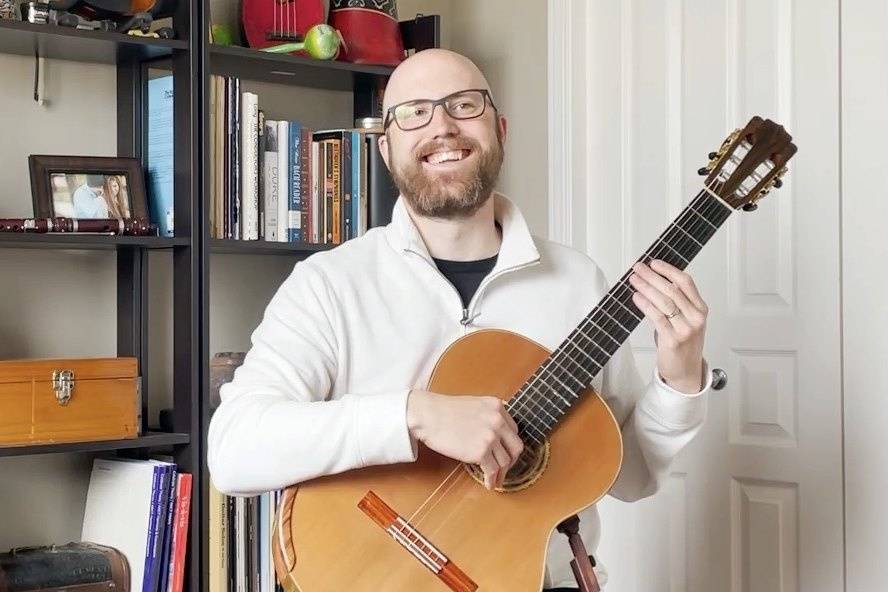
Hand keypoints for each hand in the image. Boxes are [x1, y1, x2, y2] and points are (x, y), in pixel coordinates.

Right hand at [406, 389, 523, 489]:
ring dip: (501, 474)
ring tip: (496, 480)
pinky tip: (489, 484)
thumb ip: (487, 417)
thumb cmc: (443, 411)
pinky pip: (492, 470)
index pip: (513, 430)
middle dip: (511, 461)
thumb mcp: (473, 405)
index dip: (509, 445)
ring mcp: (491, 436)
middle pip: (515, 447)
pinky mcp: (480, 451)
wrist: (427, 415)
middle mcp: (498, 420)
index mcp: (497, 406)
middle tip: (505, 469)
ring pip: (505, 461)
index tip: (506, 453)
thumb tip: (494, 436)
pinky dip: (492, 480)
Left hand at [628, 259, 707, 393]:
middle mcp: (696, 318)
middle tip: (638, 268)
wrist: (686, 373)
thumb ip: (677, 303)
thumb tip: (654, 282)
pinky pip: (657, 317)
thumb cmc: (683, 345)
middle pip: (672, 290)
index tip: (654, 263)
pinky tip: (636, 297)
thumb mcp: (686, 321)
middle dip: (652, 276)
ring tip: (634, 279)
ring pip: (664, 301)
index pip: (686, 282)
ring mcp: (685, 329)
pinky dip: (645, 304)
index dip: (669, 270)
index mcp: (701, 309)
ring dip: (646, 287)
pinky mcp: (673, 340)